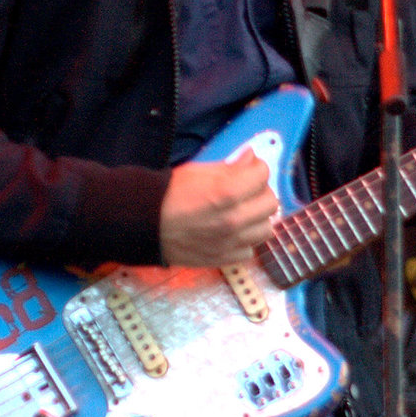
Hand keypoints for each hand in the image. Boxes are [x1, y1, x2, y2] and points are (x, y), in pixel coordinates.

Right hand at [158, 150, 278, 268]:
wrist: (145, 222)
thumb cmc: (168, 194)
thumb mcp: (199, 171)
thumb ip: (230, 166)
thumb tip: (251, 158)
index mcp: (228, 192)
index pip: (263, 174)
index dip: (256, 168)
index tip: (249, 168)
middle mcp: (234, 219)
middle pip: (271, 203)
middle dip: (260, 192)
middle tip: (247, 189)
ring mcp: (230, 242)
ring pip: (266, 229)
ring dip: (257, 218)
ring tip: (243, 212)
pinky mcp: (223, 258)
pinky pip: (249, 250)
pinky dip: (244, 240)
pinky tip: (232, 232)